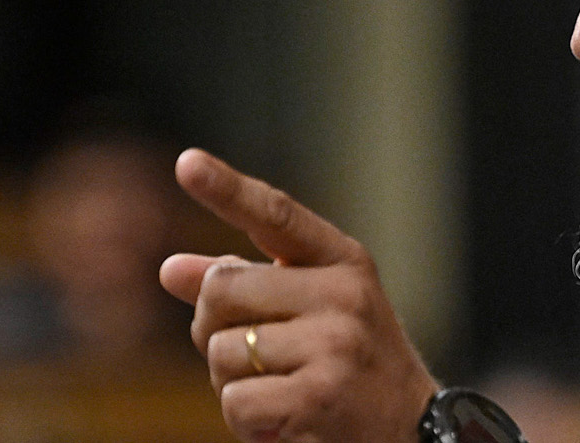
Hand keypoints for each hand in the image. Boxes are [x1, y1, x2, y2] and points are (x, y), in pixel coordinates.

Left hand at [159, 148, 439, 442]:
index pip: (276, 215)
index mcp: (343, 261)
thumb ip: (245, 288)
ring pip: (221, 353)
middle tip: (251, 354)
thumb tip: (169, 268)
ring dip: (232, 382)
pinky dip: (245, 421)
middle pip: (221, 289)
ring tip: (280, 389)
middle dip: (215, 328)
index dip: (227, 189)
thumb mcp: (310, 312)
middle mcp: (344, 294)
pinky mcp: (320, 397)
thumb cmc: (349, 366)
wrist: (410, 430)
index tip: (186, 163)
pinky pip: (236, 401)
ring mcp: (334, 344)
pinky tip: (281, 421)